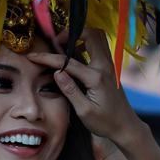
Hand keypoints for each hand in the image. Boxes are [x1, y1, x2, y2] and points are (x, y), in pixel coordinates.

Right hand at [28, 29, 145, 147]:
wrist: (126, 126)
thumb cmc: (105, 122)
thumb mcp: (84, 111)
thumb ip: (70, 90)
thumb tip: (57, 72)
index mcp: (96, 77)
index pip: (68, 62)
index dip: (48, 58)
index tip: (33, 56)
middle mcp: (105, 66)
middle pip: (91, 34)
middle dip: (71, 33)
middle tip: (56, 43)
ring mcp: (110, 65)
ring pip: (98, 37)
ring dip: (81, 36)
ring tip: (64, 46)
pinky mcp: (110, 68)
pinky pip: (99, 46)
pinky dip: (87, 43)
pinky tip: (76, 55)